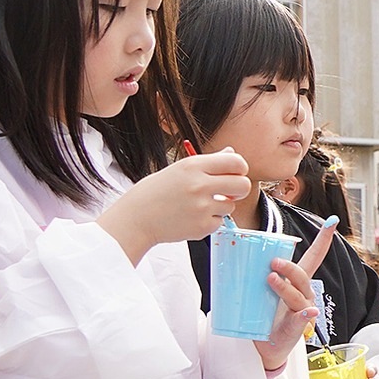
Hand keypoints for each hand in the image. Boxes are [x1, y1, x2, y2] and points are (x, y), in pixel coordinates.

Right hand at [99, 151, 250, 263]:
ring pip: (231, 205)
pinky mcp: (202, 226)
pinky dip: (209, 221)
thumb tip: (231, 152)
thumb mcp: (179, 169)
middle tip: (229, 192)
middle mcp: (199, 185)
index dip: (240, 168)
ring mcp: (202, 207)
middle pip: (243, 184)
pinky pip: (220, 222)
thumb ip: (208, 162)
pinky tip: (191, 218)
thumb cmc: (156, 192)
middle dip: (240, 188)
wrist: (135, 219)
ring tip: (196, 206)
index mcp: (193, 166)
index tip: (236, 173)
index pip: (236, 162)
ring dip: (220, 206)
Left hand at [256, 219, 336, 371]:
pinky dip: (304, 315)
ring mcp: (302, 310)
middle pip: (302, 276)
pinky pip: (301, 319)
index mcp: (296, 282)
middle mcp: (304, 294)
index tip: (332, 222)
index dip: (323, 240)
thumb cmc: (264, 316)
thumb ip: (253, 274)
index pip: (313, 258)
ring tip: (271, 280)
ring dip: (286, 287)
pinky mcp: (297, 328)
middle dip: (289, 268)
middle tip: (273, 262)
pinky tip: (306, 311)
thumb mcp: (260, 292)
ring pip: (298, 296)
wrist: (265, 346)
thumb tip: (233, 250)